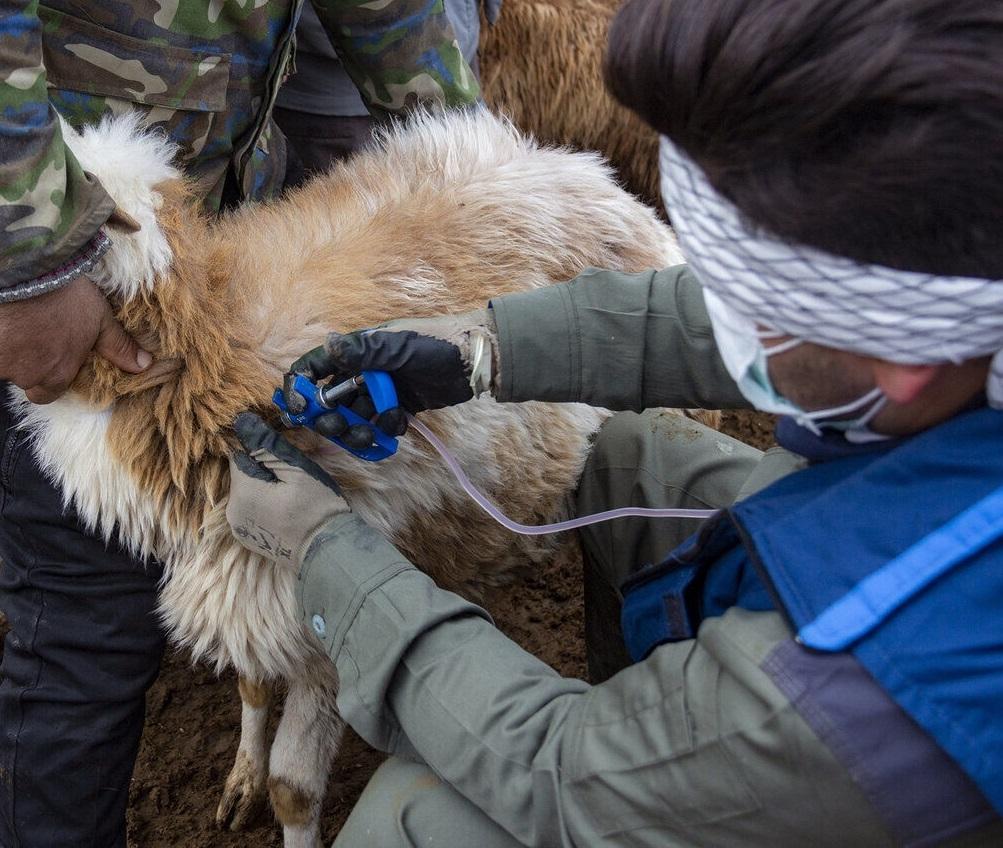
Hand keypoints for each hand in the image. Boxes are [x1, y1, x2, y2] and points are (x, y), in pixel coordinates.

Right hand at [0, 274, 151, 403]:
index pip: (47, 394)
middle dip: (26, 367)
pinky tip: (6, 323)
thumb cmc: (67, 297)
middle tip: (34, 341)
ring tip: (20, 327)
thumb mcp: (101, 320)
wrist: (27, 273)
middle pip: (24, 382)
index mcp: (58, 374)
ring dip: (10, 351)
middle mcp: (28, 375)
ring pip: (4, 365)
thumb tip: (144, 366)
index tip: (52, 358)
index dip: (48, 379)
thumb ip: (119, 347)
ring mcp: (2, 362)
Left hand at [227, 413, 350, 567]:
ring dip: (265, 484)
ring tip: (293, 489)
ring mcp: (240, 528)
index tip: (283, 451)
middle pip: (243, 474)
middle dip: (264, 466)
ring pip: (247, 491)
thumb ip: (267, 446)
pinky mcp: (250, 539)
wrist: (329, 552)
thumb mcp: (297, 470)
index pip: (239, 455)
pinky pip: (251, 510)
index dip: (260, 448)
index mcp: (242, 493)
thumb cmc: (317, 509)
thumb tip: (242, 421)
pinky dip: (264, 502)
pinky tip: (286, 505)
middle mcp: (232, 512)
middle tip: (294, 470)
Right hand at [282, 309, 497, 447]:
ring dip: (358, 429)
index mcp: (359, 351)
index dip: (301, 387)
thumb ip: (363, 350)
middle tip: (340, 429)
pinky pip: (381, 423)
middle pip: (331, 399)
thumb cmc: (437, 344)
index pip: (317, 366)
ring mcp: (382, 389)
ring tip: (372, 436)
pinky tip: (399, 422)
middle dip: (331, 418)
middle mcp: (365, 370)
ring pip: (355, 415)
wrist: (474, 360)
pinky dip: (385, 428)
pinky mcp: (400, 405)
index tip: (301, 410)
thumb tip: (328, 343)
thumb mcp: (399, 345)